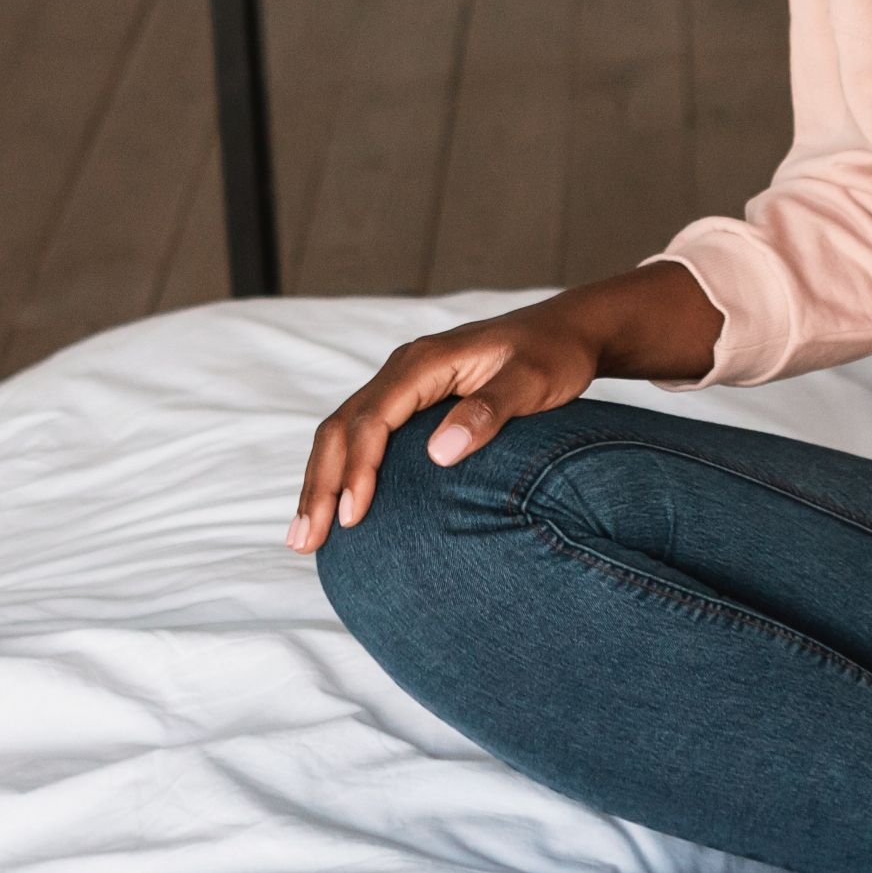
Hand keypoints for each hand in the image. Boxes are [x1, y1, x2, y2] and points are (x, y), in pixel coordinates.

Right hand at [286, 262, 721, 552]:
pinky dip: (341, 472)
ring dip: (321, 482)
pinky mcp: (410, 402)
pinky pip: (362, 436)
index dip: (358, 469)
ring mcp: (403, 385)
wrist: (567, 332)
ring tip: (304, 538)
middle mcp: (404, 370)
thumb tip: (440, 452)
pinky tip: (337, 509)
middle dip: (320, 484)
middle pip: (342, 428)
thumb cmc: (554, 356)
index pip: (373, 418)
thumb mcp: (533, 380)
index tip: (353, 517)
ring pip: (343, 433)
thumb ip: (489, 411)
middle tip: (305, 541)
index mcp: (425, 362)